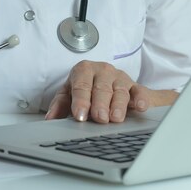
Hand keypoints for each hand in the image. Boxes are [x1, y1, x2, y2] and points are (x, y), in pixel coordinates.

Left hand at [45, 60, 177, 123]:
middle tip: (99, 118)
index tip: (80, 115)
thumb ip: (61, 104)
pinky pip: (139, 92)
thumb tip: (50, 119)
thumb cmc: (87, 89)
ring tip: (115, 118)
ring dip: (118, 105)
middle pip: (101, 88)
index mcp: (84, 70)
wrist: (111, 84)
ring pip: (120, 91)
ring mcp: (120, 78)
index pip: (81, 85)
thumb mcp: (70, 94)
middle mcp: (102, 71)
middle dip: (100, 103)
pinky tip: (141, 106)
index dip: (80, 100)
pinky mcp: (135, 86)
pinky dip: (140, 99)